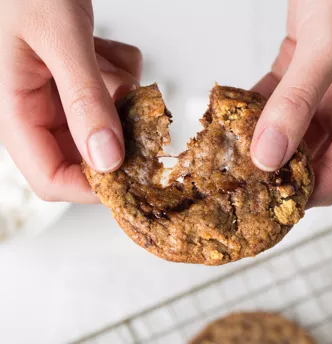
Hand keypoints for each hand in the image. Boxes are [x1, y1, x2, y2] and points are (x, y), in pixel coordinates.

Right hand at [0, 0, 141, 202]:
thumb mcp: (59, 36)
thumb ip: (83, 97)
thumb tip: (107, 158)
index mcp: (16, 111)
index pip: (51, 179)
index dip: (92, 187)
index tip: (133, 173)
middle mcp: (38, 111)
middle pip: (88, 152)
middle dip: (117, 128)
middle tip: (128, 99)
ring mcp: (60, 97)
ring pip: (107, 121)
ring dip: (119, 93)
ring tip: (103, 56)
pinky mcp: (79, 82)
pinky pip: (113, 93)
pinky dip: (121, 73)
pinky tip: (105, 48)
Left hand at [251, 0, 331, 206]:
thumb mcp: (329, 42)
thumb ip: (297, 101)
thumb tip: (269, 156)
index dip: (304, 193)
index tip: (263, 205)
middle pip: (317, 156)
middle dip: (279, 168)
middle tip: (238, 182)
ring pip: (296, 131)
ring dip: (265, 141)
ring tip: (230, 156)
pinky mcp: (309, 70)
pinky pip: (281, 101)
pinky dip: (258, 110)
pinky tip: (232, 118)